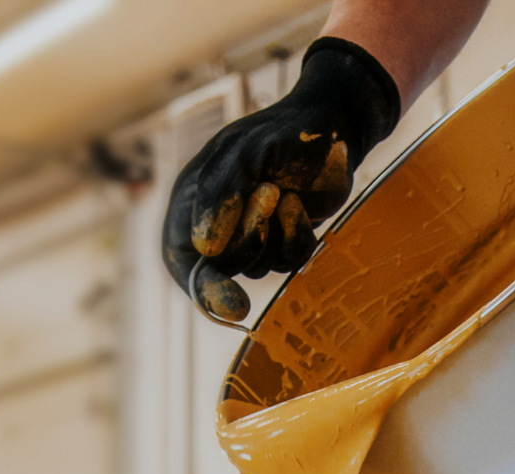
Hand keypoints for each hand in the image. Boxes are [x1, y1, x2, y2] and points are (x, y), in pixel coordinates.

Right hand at [163, 38, 400, 322]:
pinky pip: (288, 261)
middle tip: (269, 193)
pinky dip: (297, 237)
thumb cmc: (281, 133)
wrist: (331, 126)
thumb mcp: (244, 152)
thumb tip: (204, 247)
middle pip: (224, 268)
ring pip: (258, 267)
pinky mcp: (283, 239)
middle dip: (251, 236)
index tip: (233, 306)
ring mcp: (251, 233)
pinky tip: (299, 204)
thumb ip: (220, 194)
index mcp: (191, 201)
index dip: (204, 288)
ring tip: (284, 191)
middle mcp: (216, 223)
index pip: (183, 259)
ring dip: (276, 234)